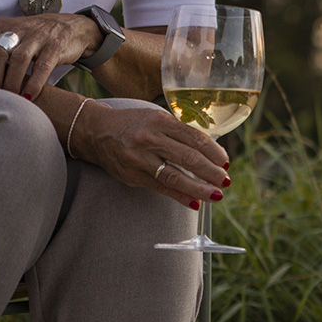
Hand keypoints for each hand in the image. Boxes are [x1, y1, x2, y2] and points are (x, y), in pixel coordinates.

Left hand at [0, 13, 103, 99]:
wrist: (71, 28)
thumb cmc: (35, 36)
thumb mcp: (9, 32)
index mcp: (0, 26)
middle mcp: (17, 28)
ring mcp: (38, 37)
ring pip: (18, 60)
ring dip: (11, 82)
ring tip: (11, 97)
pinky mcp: (55, 47)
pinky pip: (42, 67)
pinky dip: (34, 84)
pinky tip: (29, 96)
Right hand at [73, 102, 230, 209]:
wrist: (96, 131)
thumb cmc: (135, 125)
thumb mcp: (158, 119)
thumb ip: (181, 133)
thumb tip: (212, 153)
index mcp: (161, 121)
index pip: (195, 138)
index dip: (214, 152)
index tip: (226, 162)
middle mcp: (150, 139)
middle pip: (188, 158)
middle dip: (211, 172)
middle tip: (225, 180)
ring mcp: (139, 158)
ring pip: (175, 176)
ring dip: (199, 188)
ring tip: (216, 195)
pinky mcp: (132, 175)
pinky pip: (161, 188)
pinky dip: (180, 196)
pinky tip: (194, 203)